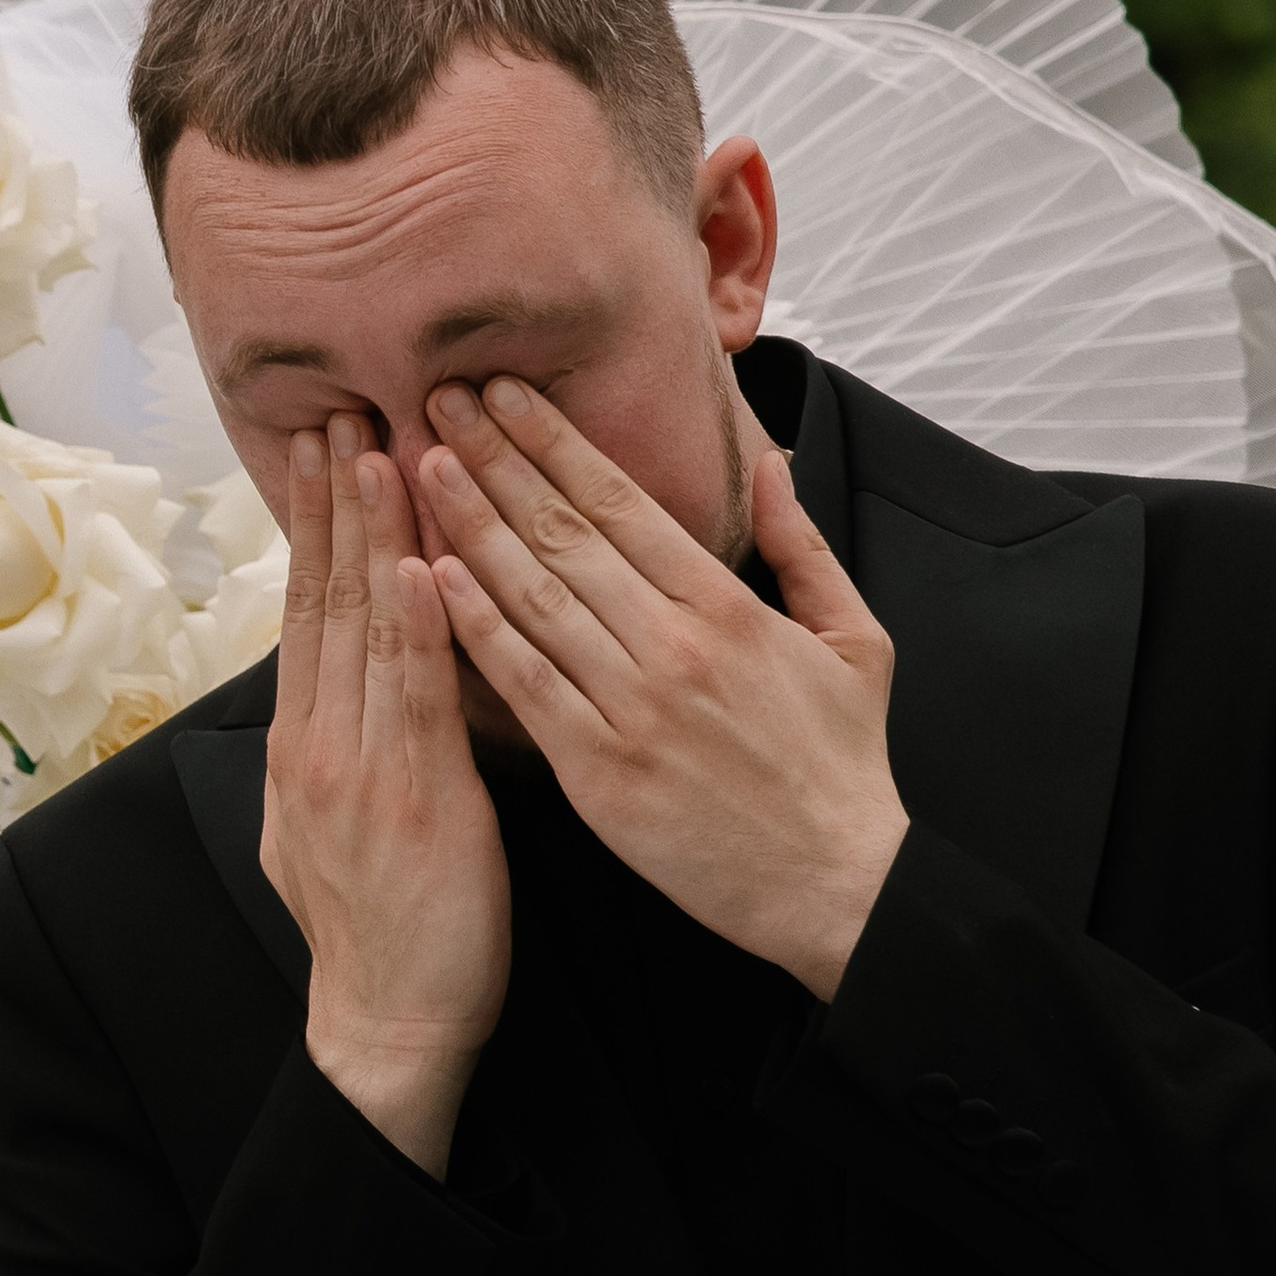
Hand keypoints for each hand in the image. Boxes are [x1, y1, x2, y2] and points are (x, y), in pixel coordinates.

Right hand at [263, 412, 511, 1174]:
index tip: (319, 446)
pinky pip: (414, 699)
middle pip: (324, 599)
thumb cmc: (385, 933)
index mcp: (306, 744)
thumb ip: (340, 751)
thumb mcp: (334, 828)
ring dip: (371, 534)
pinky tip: (417, 566)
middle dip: (333, 499)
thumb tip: (338, 697)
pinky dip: (413, 628)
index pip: (308, 610)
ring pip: (363, 632)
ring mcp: (359, 768)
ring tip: (377, 447)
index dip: (313, 524)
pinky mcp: (413, 800)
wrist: (388, 1023)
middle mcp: (321, 743)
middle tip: (338, 408)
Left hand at [422, 377, 907, 994]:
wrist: (836, 882)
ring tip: (421, 467)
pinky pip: (524, 684)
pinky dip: (475, 627)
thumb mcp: (855, 638)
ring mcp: (630, 707)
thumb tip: (770, 459)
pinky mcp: (598, 771)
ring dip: (469, 525)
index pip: (621, 501)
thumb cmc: (841, 765)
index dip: (554, 441)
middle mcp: (672, 644)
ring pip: (532, 597)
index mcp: (726, 605)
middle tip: (439, 402)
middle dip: (495, 461)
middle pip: (563, 533)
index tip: (503, 393)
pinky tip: (431, 579)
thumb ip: (803, 545)